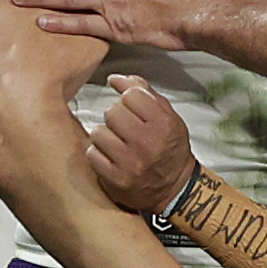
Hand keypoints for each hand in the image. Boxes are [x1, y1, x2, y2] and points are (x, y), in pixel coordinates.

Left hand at [80, 75, 198, 213]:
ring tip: (117, 142)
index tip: (130, 106)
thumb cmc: (169, 149)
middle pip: (112, 112)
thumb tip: (115, 79)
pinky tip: (110, 156)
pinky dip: (97, 153)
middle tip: (125, 127)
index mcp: (163, 124)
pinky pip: (91, 153)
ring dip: (104, 135)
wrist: (174, 188)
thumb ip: (144, 92)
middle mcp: (147, 143)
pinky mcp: (114, 179)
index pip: (132, 95)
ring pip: (98, 132)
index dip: (128, 98)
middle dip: (116, 117)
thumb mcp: (167, 116)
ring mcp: (130, 163)